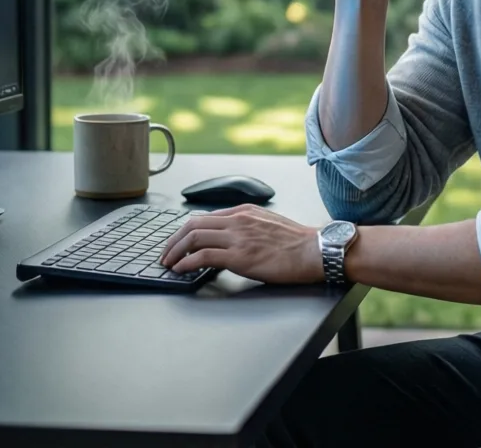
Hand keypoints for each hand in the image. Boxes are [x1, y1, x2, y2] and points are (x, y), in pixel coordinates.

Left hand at [159, 205, 322, 284]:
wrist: (315, 250)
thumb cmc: (298, 242)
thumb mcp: (269, 223)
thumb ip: (248, 226)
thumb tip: (232, 238)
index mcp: (244, 211)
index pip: (205, 217)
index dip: (186, 231)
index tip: (177, 243)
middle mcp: (237, 220)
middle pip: (192, 224)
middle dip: (173, 240)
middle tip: (165, 254)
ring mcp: (237, 237)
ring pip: (193, 237)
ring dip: (175, 251)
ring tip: (168, 263)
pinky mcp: (240, 256)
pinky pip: (203, 255)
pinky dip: (187, 262)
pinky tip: (181, 269)